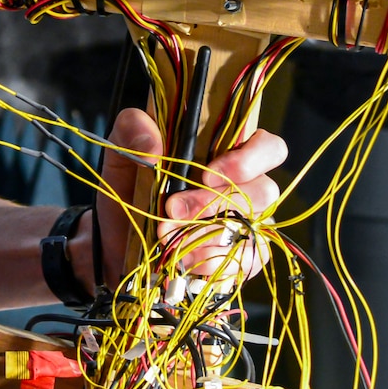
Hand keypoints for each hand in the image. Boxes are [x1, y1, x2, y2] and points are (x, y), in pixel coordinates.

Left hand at [94, 109, 285, 287]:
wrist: (118, 237)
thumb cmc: (130, 187)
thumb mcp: (123, 148)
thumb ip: (132, 128)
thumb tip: (153, 146)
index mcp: (229, 152)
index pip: (270, 148)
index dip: (250, 159)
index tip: (207, 173)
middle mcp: (246, 187)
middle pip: (264, 191)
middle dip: (214, 202)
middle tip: (172, 209)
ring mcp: (248, 223)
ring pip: (253, 227)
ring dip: (207, 233)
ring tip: (166, 234)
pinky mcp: (242, 256)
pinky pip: (246, 260)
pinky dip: (212, 260)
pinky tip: (184, 257)